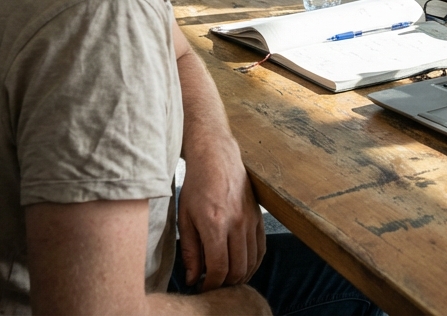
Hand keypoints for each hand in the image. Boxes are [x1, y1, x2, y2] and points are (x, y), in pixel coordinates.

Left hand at [178, 139, 265, 290]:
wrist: (217, 159)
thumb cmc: (197, 186)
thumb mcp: (185, 218)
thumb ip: (190, 251)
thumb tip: (193, 278)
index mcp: (215, 224)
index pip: (219, 268)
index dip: (210, 285)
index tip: (201, 288)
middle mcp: (237, 223)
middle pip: (238, 269)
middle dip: (224, 284)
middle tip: (212, 285)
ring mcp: (251, 220)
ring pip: (252, 262)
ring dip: (240, 276)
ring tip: (225, 278)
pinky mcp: (259, 217)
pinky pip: (261, 249)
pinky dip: (253, 263)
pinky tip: (242, 267)